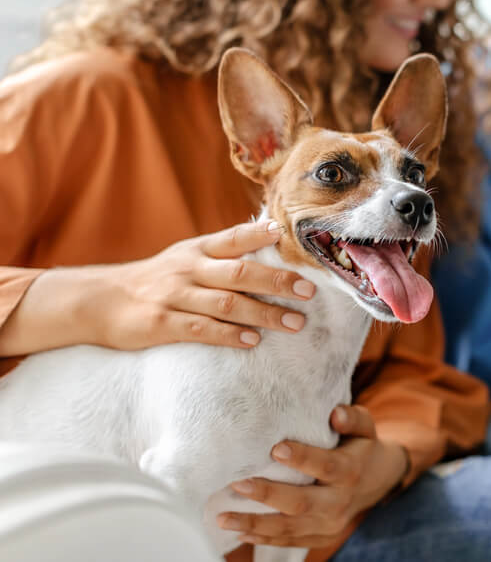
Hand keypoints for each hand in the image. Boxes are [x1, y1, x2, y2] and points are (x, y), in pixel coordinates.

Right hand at [89, 220, 315, 348]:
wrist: (98, 300)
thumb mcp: (186, 257)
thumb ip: (223, 253)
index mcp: (197, 250)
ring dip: (264, 314)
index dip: (258, 234)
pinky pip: (201, 330)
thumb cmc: (157, 279)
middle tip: (308, 291)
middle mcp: (188, 269)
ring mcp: (174, 296)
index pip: (233, 237)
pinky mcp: (161, 323)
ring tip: (294, 323)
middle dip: (277, 281)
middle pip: (239, 272)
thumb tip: (270, 238)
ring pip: (226, 303)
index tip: (285, 233)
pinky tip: (251, 341)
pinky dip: (228, 335)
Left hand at [217, 405, 409, 548]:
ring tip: (223, 517)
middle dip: (268, 495)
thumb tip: (335, 414)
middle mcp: (340, 502)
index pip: (328, 466)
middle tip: (238, 483)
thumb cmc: (360, 446)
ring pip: (289, 527)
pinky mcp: (319, 537)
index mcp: (351, 470)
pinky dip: (262, 538)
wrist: (377, 480)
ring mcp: (329, 524)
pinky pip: (288, 540)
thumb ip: (352, 418)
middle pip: (303, 502)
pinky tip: (238, 531)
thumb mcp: (365, 427)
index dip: (303, 458)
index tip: (276, 449)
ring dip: (255, 523)